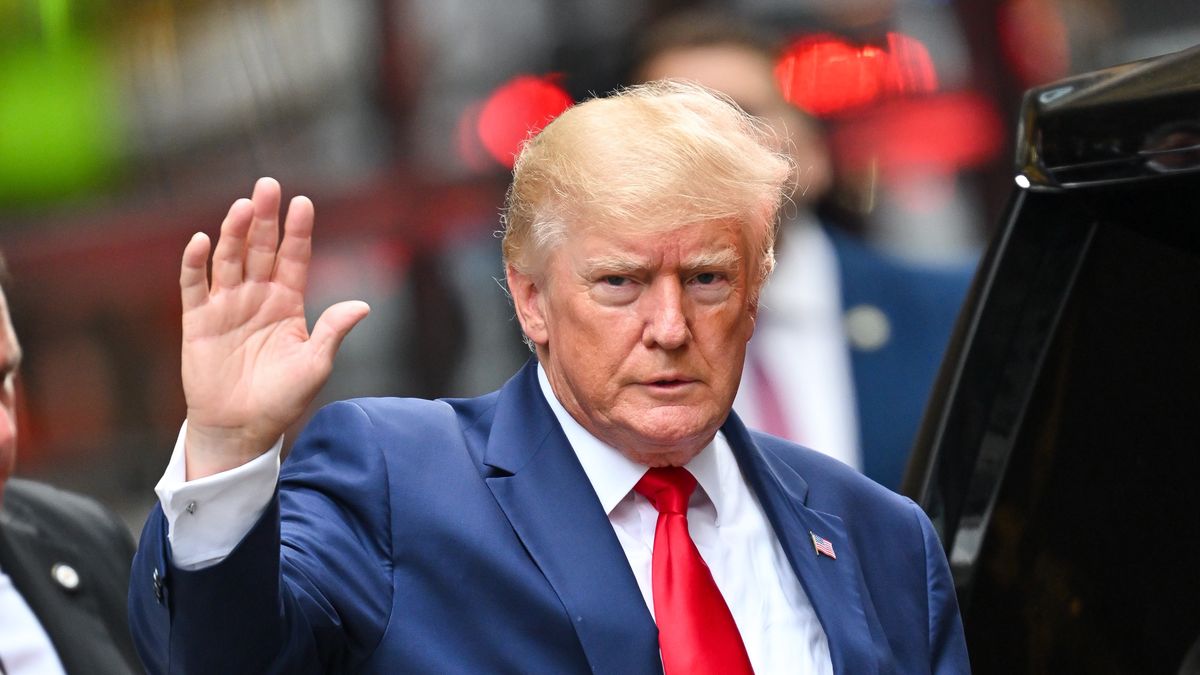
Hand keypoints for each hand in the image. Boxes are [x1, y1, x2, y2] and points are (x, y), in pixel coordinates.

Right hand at [180, 178, 369, 478]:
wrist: (241, 428)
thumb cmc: (282, 399)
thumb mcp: (315, 366)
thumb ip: (333, 332)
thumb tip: (363, 306)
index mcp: (288, 303)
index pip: (294, 258)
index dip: (298, 231)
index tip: (303, 203)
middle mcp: (257, 296)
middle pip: (261, 248)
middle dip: (265, 218)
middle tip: (268, 186)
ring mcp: (226, 305)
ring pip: (229, 259)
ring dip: (234, 233)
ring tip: (242, 208)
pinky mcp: (197, 320)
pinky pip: (194, 285)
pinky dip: (195, 263)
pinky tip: (201, 241)